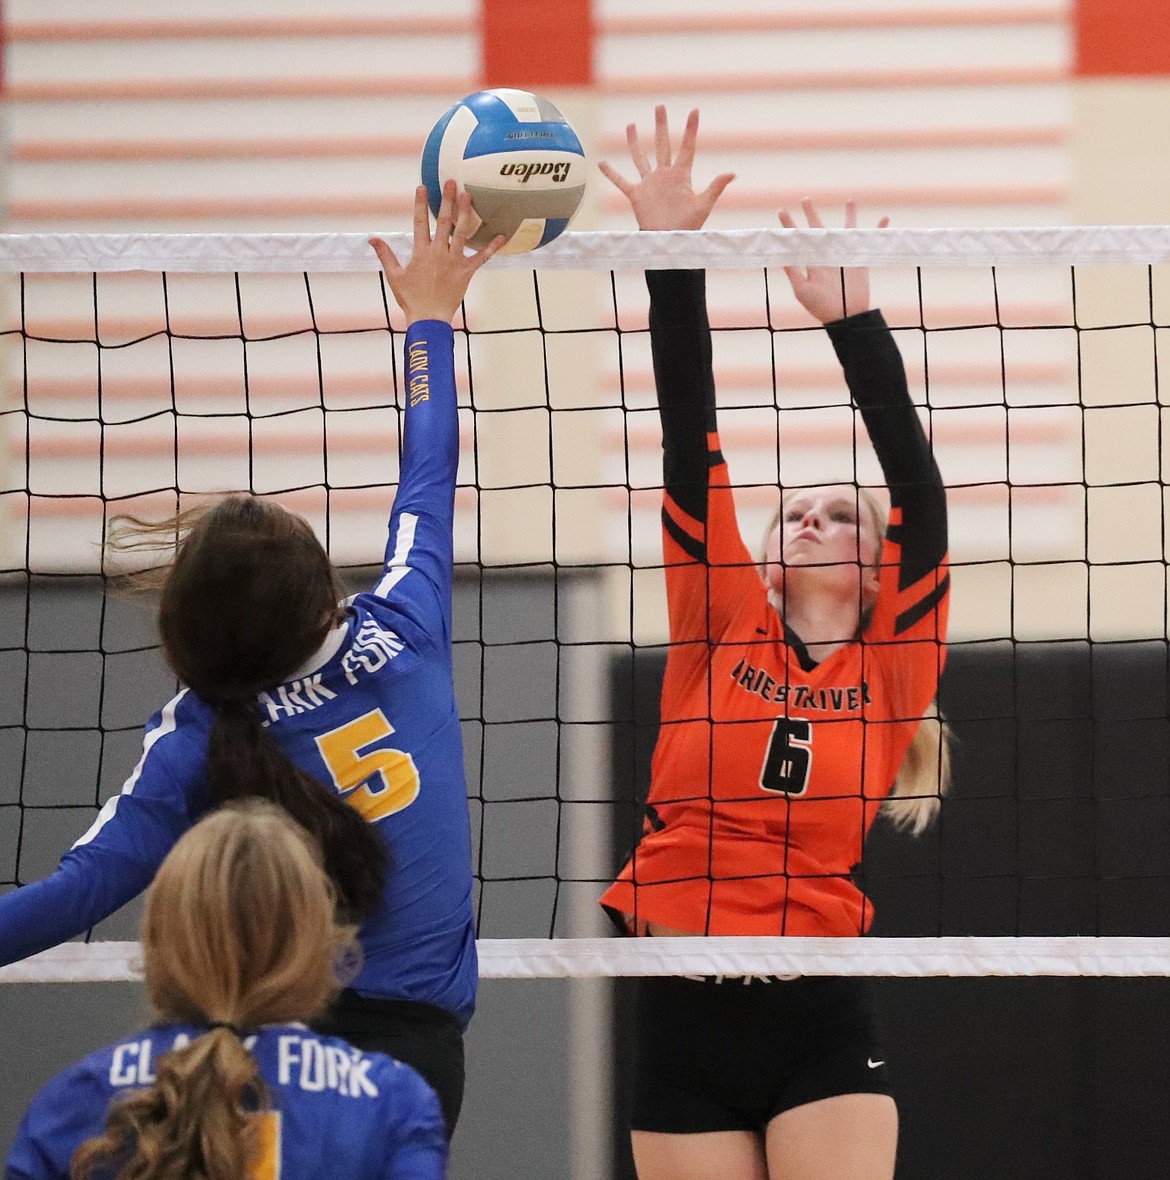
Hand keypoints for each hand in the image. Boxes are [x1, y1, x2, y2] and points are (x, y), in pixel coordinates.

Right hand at [369, 181, 504, 324]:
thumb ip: (385, 254)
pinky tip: (502, 235)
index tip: (422, 187)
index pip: (420, 222)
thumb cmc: (411, 299)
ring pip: (462, 233)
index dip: (420, 203)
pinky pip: (482, 257)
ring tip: (469, 196)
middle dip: (447, 200)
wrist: (429, 319)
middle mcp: (438, 253)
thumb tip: (372, 238)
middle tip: (452, 182)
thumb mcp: (394, 276)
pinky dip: (492, 247)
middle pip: (444, 221)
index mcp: (421, 252)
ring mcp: (454, 261)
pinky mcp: (466, 272)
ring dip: (466, 213)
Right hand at [598, 105, 734, 230]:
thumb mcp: (703, 205)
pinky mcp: (637, 195)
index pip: (687, 147)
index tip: (695, 110)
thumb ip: (716, 187)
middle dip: (661, 125)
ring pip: (640, 158)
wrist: (669, 242)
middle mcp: (664, 175)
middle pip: (662, 144)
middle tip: (660, 107)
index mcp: (681, 175)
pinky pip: (621, 182)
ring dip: (635, 142)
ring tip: (631, 125)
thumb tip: (732, 173)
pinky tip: (601, 163)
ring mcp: (649, 184)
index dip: (691, 129)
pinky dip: (611, 174)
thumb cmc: (688, 226)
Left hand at [778, 199, 888, 323]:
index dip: (789, 226)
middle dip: (811, 214)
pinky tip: (884, 219)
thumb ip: (793, 271)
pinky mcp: (859, 261)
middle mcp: (825, 257)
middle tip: (805, 199)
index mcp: (810, 263)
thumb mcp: (802, 290)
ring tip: (850, 200)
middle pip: (817, 230)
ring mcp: (843, 257)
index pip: (797, 240)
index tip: (781, 210)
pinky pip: (869, 241)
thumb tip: (782, 253)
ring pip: (845, 230)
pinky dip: (878, 230)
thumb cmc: (821, 307)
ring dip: (849, 215)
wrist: (845, 318)